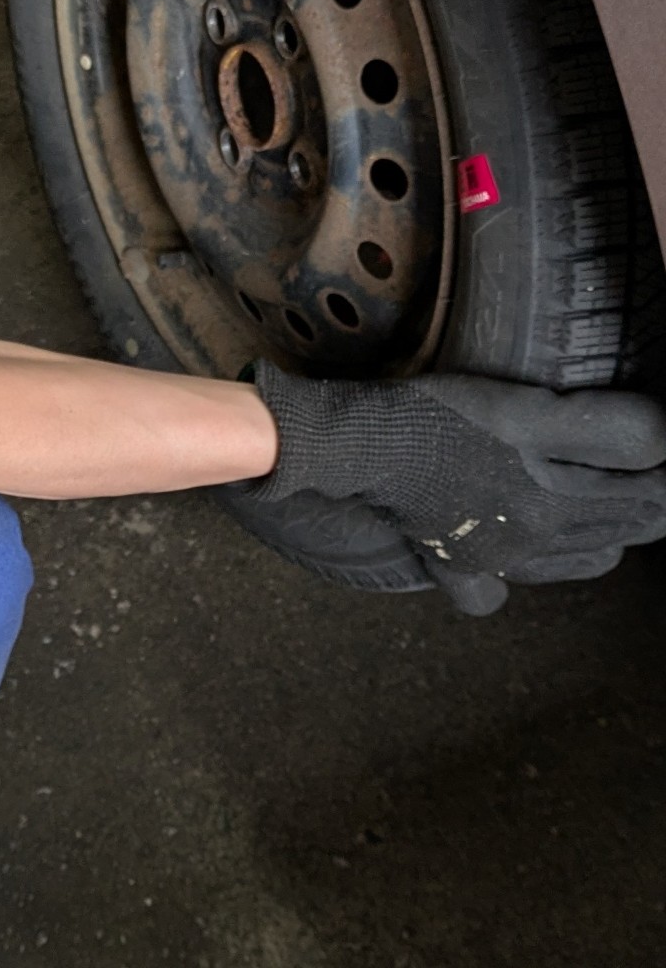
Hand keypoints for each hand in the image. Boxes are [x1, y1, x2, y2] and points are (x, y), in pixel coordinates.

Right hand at [246, 362, 665, 614]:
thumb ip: (605, 428)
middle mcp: (536, 544)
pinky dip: (532, 572)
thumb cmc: (439, 421)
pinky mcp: (455, 560)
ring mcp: (495, 559)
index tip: (665, 461)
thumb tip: (664, 441)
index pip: (645, 499)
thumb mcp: (528, 409)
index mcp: (560, 508)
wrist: (360, 447)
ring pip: (580, 559)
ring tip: (614, 511)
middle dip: (647, 507)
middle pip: (619, 531)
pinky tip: (530, 551)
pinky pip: (504, 587)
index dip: (664, 478)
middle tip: (655, 481)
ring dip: (608, 536)